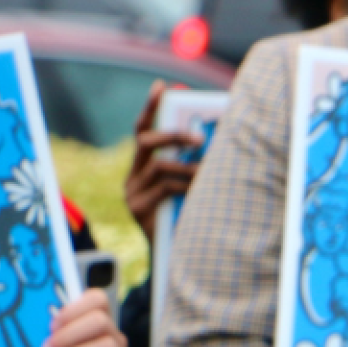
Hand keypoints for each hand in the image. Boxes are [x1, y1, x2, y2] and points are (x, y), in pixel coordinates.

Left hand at [43, 288, 130, 346]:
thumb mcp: (59, 345)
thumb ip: (53, 332)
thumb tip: (28, 321)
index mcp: (98, 320)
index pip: (98, 299)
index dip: (74, 310)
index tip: (52, 326)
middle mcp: (113, 335)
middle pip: (100, 321)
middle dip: (68, 336)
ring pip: (106, 346)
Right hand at [124, 80, 202, 242]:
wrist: (176, 260)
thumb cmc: (188, 218)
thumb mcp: (189, 188)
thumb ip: (192, 166)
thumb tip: (215, 138)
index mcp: (142, 168)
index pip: (142, 131)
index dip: (151, 108)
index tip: (161, 86)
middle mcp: (132, 178)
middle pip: (145, 142)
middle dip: (174, 135)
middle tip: (201, 140)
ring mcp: (132, 194)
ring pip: (160, 166)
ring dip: (189, 167)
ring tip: (209, 174)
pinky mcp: (138, 210)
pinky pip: (165, 188)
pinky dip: (186, 186)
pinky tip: (199, 193)